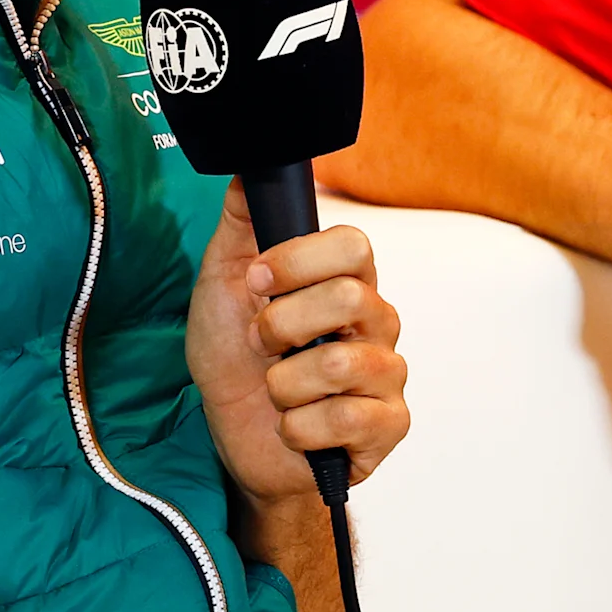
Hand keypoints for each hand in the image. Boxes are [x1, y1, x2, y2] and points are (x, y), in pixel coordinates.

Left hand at [186, 184, 408, 504]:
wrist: (236, 442)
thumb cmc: (235, 363)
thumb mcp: (222, 285)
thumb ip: (241, 226)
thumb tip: (247, 170)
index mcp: (346, 282)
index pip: (354, 245)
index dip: (298, 260)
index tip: (257, 280)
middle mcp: (377, 322)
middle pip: (347, 298)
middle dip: (280, 326)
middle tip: (261, 346)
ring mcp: (387, 375)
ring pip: (340, 363)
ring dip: (282, 384)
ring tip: (277, 391)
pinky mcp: (388, 426)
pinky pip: (345, 419)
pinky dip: (298, 428)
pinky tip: (296, 428)